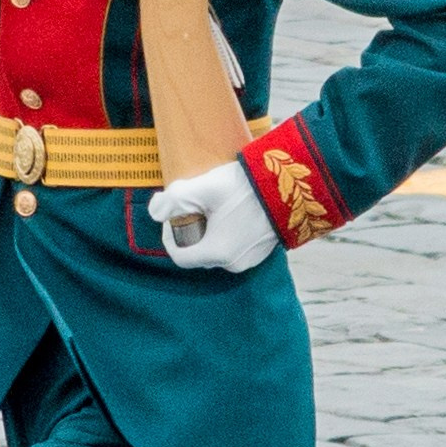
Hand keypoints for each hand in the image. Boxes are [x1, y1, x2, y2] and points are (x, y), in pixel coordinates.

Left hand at [148, 158, 278, 272]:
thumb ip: (173, 200)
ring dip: (209, 231)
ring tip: (212, 207)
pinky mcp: (264, 249)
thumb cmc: (245, 187)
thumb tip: (155, 211)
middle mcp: (234, 263)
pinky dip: (227, 232)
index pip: (180, 256)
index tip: (173, 216)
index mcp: (217, 253)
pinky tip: (231, 210)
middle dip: (190, 232)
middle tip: (193, 207)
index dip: (169, 236)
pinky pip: (236, 246)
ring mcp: (252, 258)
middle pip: (198, 253)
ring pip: (217, 249)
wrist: (290, 183)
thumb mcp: (203, 188)